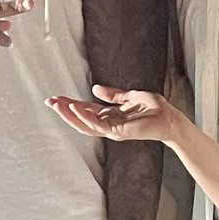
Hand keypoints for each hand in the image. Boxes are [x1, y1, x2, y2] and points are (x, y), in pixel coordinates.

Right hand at [45, 85, 179, 145]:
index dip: (70, 105)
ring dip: (70, 115)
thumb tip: (95, 88)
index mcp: (109, 116)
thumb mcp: (129, 96)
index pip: (85, 111)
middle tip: (49, 101)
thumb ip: (112, 94)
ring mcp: (111, 129)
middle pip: (80, 119)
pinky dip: (84, 116)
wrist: (169, 118)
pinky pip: (97, 125)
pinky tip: (75, 107)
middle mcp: (108, 124)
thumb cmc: (153, 108)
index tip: (56, 98)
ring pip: (84, 125)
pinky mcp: (117, 131)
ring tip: (58, 104)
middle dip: (64, 111)